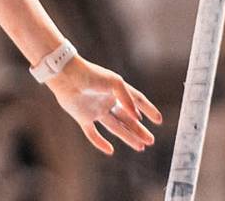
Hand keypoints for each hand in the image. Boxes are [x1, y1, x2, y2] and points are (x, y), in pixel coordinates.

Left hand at [46, 54, 162, 154]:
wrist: (66, 75)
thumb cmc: (91, 75)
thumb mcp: (115, 83)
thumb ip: (127, 98)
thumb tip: (136, 117)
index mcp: (117, 90)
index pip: (137, 101)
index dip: (148, 110)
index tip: (159, 120)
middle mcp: (108, 101)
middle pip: (127, 119)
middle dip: (139, 130)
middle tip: (150, 141)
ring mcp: (96, 110)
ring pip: (115, 128)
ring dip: (128, 137)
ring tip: (141, 147)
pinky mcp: (82, 117)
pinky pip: (93, 133)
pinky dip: (100, 142)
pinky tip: (110, 150)